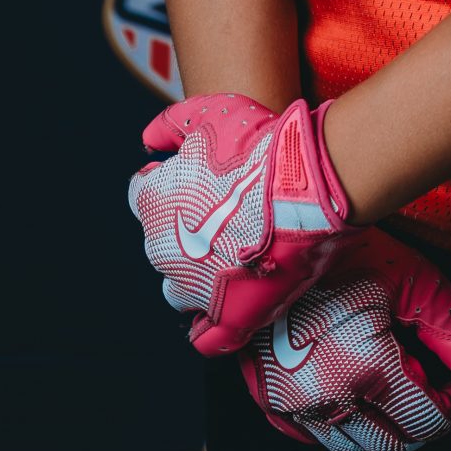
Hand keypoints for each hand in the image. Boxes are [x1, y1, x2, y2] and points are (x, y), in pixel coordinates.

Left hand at [127, 92, 356, 355]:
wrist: (307, 186)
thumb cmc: (260, 145)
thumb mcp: (208, 113)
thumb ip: (169, 125)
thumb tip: (148, 142)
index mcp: (152, 202)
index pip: (143, 195)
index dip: (171, 185)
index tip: (199, 180)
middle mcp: (161, 250)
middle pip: (162, 244)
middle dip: (187, 231)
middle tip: (230, 213)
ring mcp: (194, 289)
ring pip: (181, 290)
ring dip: (199, 276)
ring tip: (238, 255)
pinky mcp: (230, 318)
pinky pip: (208, 338)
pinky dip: (215, 326)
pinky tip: (234, 306)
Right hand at [240, 226, 450, 450]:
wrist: (279, 228)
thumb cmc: (351, 249)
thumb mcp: (418, 282)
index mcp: (367, 370)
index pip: (428, 422)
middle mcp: (325, 397)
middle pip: (391, 444)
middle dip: (419, 420)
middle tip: (428, 383)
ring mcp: (290, 401)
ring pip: (350, 445)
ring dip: (379, 424)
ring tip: (389, 377)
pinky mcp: (266, 396)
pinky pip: (310, 433)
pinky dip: (337, 419)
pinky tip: (350, 381)